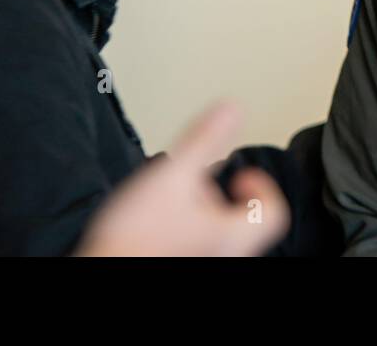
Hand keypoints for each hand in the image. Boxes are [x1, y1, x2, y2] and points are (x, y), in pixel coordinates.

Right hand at [80, 101, 289, 256]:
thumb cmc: (136, 239)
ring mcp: (203, 262)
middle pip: (246, 224)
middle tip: (210, 182)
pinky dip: (188, 229)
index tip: (242, 173)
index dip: (263, 187)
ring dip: (206, 212)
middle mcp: (225, 255)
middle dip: (228, 196)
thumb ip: (204, 141)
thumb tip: (232, 108)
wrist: (104, 269)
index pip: (273, 212)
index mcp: (232, 234)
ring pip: (220, 236)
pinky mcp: (181, 265)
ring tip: (181, 199)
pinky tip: (162, 222)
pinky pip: (197, 246)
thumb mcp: (173, 175)